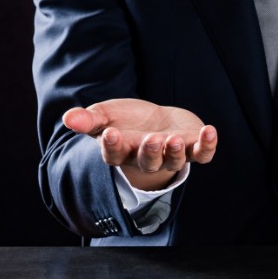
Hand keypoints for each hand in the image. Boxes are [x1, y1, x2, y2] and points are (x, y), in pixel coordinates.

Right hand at [63, 99, 216, 190]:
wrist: (156, 121)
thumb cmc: (126, 121)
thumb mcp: (105, 116)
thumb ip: (89, 120)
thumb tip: (68, 118)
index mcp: (122, 152)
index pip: (115, 155)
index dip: (112, 146)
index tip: (110, 133)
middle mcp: (148, 158)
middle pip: (149, 162)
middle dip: (150, 151)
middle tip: (151, 140)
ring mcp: (172, 154)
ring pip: (174, 160)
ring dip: (174, 150)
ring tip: (173, 138)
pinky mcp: (192, 148)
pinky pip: (202, 154)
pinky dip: (207, 145)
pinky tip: (209, 131)